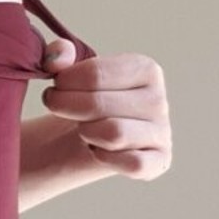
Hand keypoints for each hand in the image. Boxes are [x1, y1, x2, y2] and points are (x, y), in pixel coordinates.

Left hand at [39, 39, 171, 179]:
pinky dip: (105, 158)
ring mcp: (162, 133)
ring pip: (114, 134)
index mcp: (145, 69)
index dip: (64, 82)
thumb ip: (60, 55)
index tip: (56, 86)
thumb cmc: (85, 99)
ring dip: (86, 131)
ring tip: (82, 127)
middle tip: (56, 105)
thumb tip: (56, 57)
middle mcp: (158, 100)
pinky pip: (131, 163)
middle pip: (98, 105)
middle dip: (65, 106)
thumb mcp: (72, 72)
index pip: (95, 74)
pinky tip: (97, 150)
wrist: (92, 136)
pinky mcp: (159, 162)